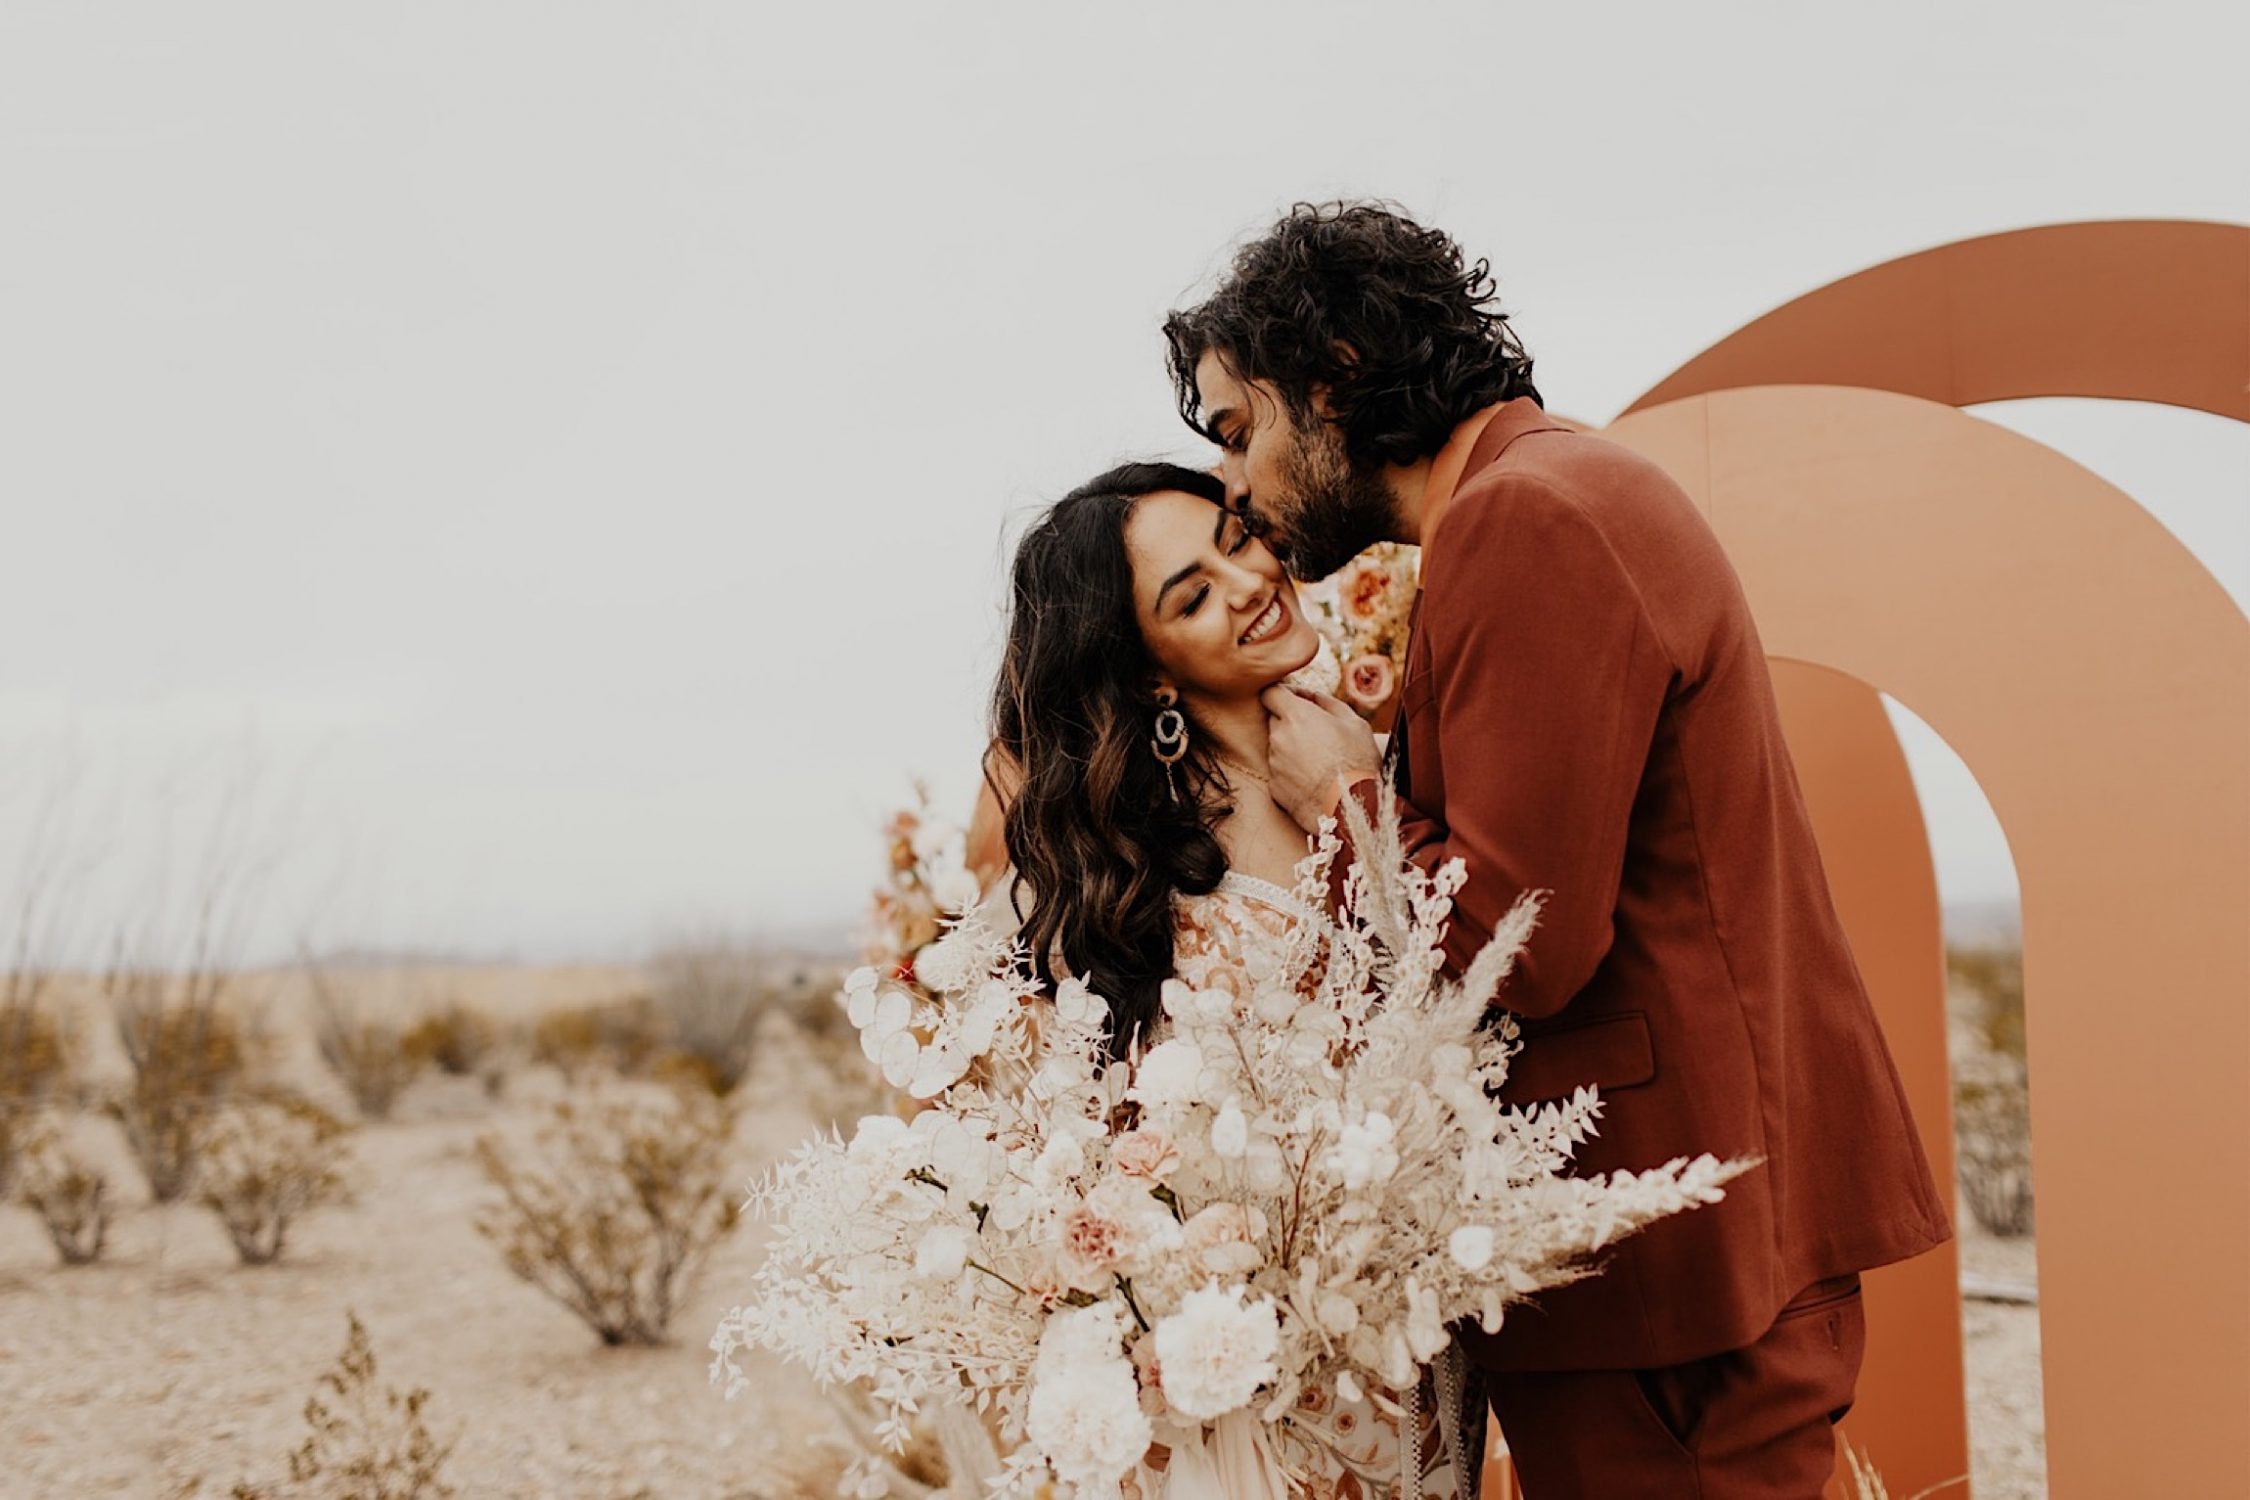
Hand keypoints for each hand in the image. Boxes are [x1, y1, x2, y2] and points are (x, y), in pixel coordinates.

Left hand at [1259, 685, 1381, 830]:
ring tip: (1322, 762)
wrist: (1353, 810)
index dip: (1282, 695)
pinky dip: (1293, 773)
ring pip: (1278, 747)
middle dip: (1291, 723)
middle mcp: (1278, 738)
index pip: (1270, 693)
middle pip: (1275, 721)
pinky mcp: (1274, 788)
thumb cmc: (1359, 762)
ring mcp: (1274, 764)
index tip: (1295, 700)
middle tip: (1319, 734)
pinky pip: (1280, 772)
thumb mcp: (1354, 723)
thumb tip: (1310, 695)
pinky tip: (1315, 781)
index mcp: (1296, 717)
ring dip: (1293, 749)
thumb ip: (1327, 702)